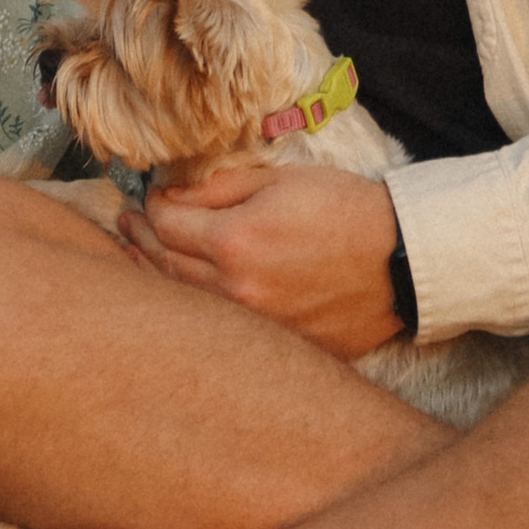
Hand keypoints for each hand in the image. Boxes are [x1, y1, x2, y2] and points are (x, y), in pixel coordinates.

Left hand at [120, 163, 403, 358]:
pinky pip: (220, 330)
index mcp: (236, 242)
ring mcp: (255, 327)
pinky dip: (194, 310)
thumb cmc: (344, 209)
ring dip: (155, 278)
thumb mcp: (281, 180)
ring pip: (186, 305)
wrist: (402, 259)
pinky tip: (185, 298)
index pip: (168, 225)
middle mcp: (237, 292)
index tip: (149, 196)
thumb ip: (221, 187)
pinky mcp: (276, 348)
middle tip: (126, 225)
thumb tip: (173, 194)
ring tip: (136, 258)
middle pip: (166, 268)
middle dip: (141, 242)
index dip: (152, 206)